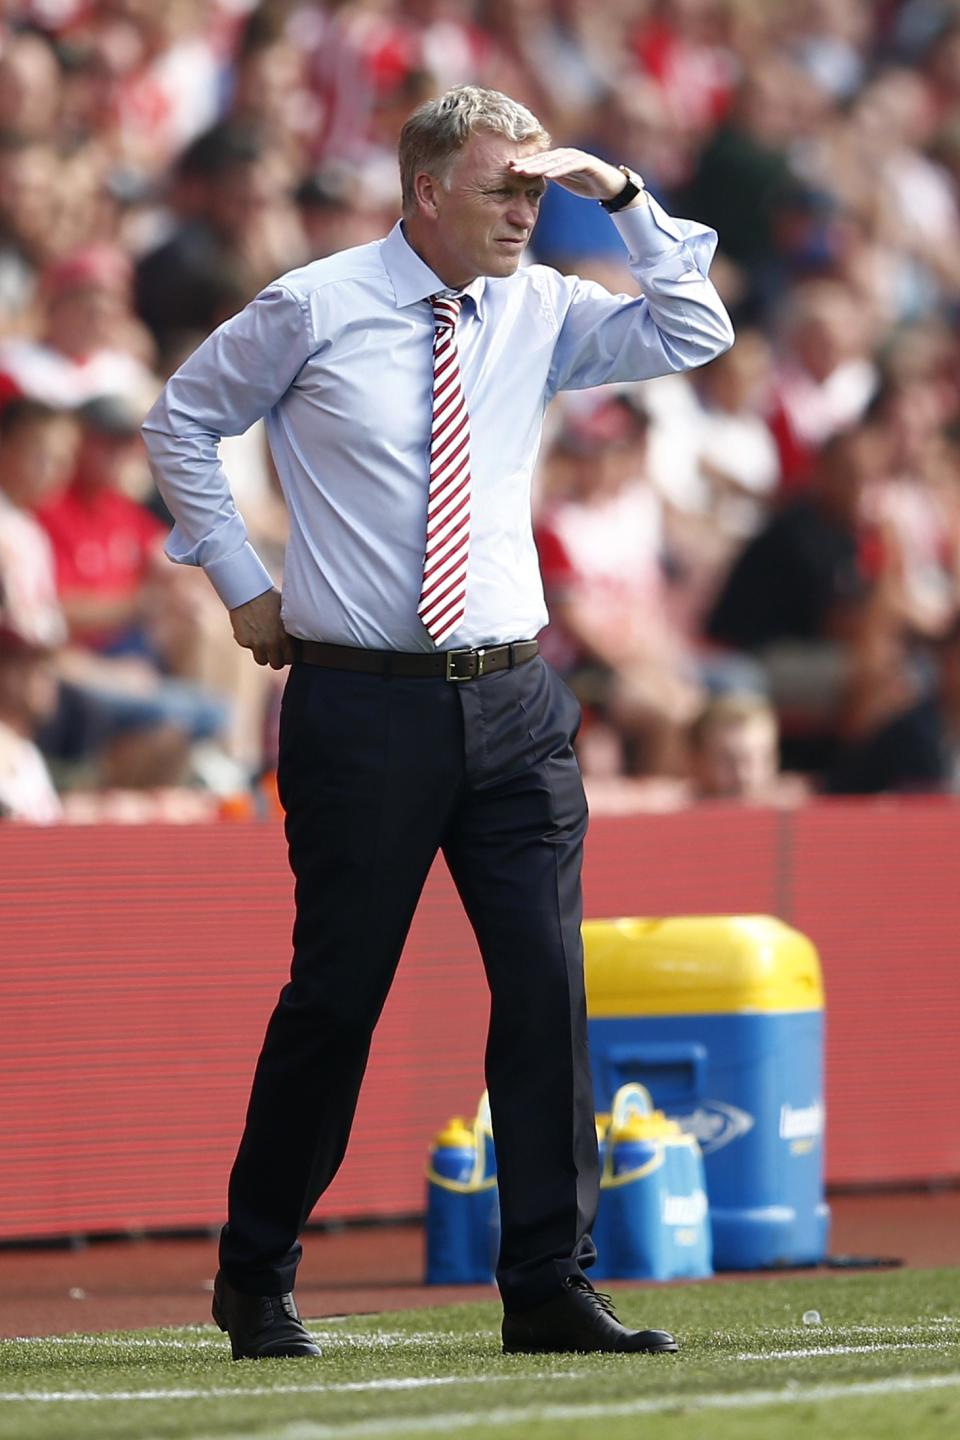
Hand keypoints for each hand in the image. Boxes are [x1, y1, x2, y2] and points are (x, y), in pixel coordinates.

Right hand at [229, 588, 294, 668]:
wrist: (248, 591)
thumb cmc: (270, 598)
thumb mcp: (286, 613)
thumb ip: (290, 629)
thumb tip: (296, 640)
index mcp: (285, 637)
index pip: (290, 660)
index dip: (287, 656)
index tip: (285, 651)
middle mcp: (271, 643)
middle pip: (276, 665)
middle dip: (276, 658)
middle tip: (274, 650)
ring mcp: (256, 644)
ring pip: (261, 660)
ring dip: (262, 654)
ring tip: (263, 641)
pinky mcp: (243, 640)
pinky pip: (248, 647)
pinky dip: (249, 640)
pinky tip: (250, 628)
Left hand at [508, 149, 637, 202]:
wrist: (610, 186)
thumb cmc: (586, 183)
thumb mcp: (565, 181)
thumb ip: (551, 177)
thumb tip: (534, 180)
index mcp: (559, 159)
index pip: (539, 162)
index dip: (525, 165)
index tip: (509, 170)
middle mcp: (566, 155)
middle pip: (544, 159)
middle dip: (527, 164)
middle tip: (512, 169)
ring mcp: (576, 157)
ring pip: (554, 161)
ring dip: (539, 166)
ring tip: (525, 172)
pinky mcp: (587, 163)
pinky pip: (570, 165)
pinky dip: (559, 170)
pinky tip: (547, 175)